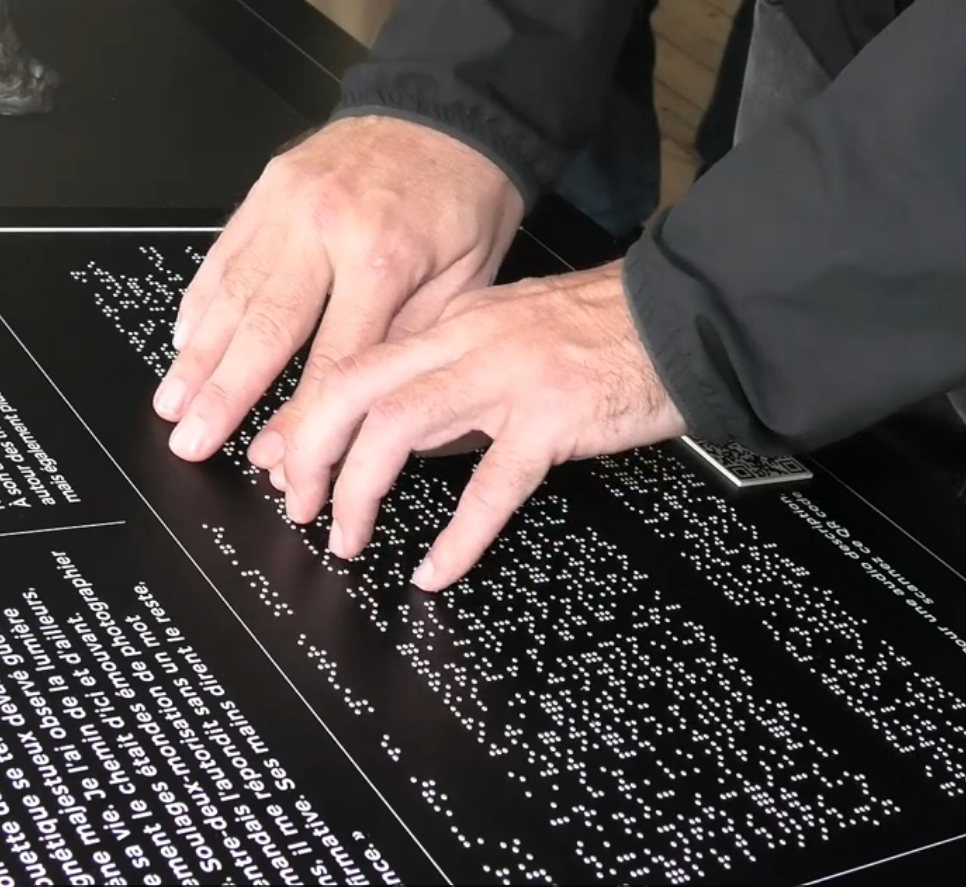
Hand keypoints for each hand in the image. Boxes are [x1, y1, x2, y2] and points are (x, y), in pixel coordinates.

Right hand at [152, 114, 524, 472]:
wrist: (448, 111)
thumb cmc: (465, 200)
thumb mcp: (467, 279)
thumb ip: (410, 340)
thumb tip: (358, 415)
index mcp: (385, 259)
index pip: (334, 362)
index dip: (305, 424)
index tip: (284, 469)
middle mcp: (326, 230)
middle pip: (267, 331)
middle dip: (226, 397)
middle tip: (193, 445)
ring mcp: (288, 204)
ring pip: (233, 292)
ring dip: (197, 356)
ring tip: (172, 405)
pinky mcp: (267, 188)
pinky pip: (225, 253)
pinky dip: (200, 300)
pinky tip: (182, 341)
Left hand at [274, 260, 687, 591]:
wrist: (685, 319)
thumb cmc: (606, 335)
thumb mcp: (509, 339)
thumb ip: (451, 378)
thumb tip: (398, 434)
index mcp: (454, 322)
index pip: (356, 364)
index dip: (305, 417)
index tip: (280, 461)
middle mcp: (468, 340)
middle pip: (354, 388)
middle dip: (309, 450)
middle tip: (297, 505)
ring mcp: (508, 377)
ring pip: (399, 426)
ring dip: (359, 490)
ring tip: (349, 540)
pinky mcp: (553, 418)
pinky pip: (490, 485)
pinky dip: (456, 535)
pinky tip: (436, 569)